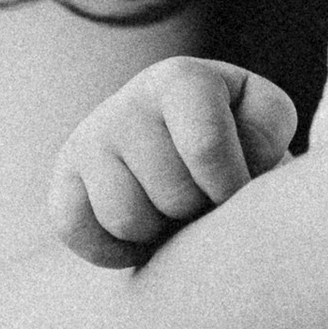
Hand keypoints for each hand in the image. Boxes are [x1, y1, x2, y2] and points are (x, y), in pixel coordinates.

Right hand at [49, 57, 299, 268]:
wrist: (191, 162)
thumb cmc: (239, 146)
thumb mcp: (264, 123)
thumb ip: (265, 129)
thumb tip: (235, 157)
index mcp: (183, 78)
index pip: (205, 147)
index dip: (229, 188)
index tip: (237, 194)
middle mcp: (128, 101)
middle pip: (171, 194)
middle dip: (197, 212)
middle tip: (203, 201)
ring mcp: (89, 139)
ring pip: (125, 219)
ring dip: (159, 233)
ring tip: (174, 214)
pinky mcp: (62, 179)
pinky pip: (76, 230)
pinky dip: (114, 250)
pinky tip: (140, 233)